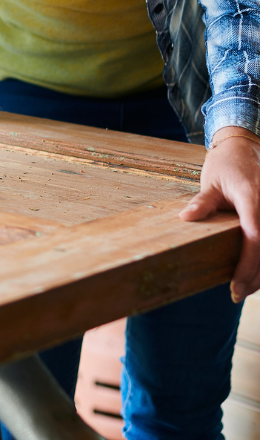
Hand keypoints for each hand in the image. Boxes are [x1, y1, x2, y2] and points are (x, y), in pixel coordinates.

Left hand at [180, 127, 259, 301]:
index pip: (255, 238)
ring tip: (246, 287)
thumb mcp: (211, 181)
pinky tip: (256, 271)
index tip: (235, 286)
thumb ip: (203, 202)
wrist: (245, 146)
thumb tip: (186, 218)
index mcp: (253, 198)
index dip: (248, 265)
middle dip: (257, 276)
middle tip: (237, 293)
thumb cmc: (226, 164)